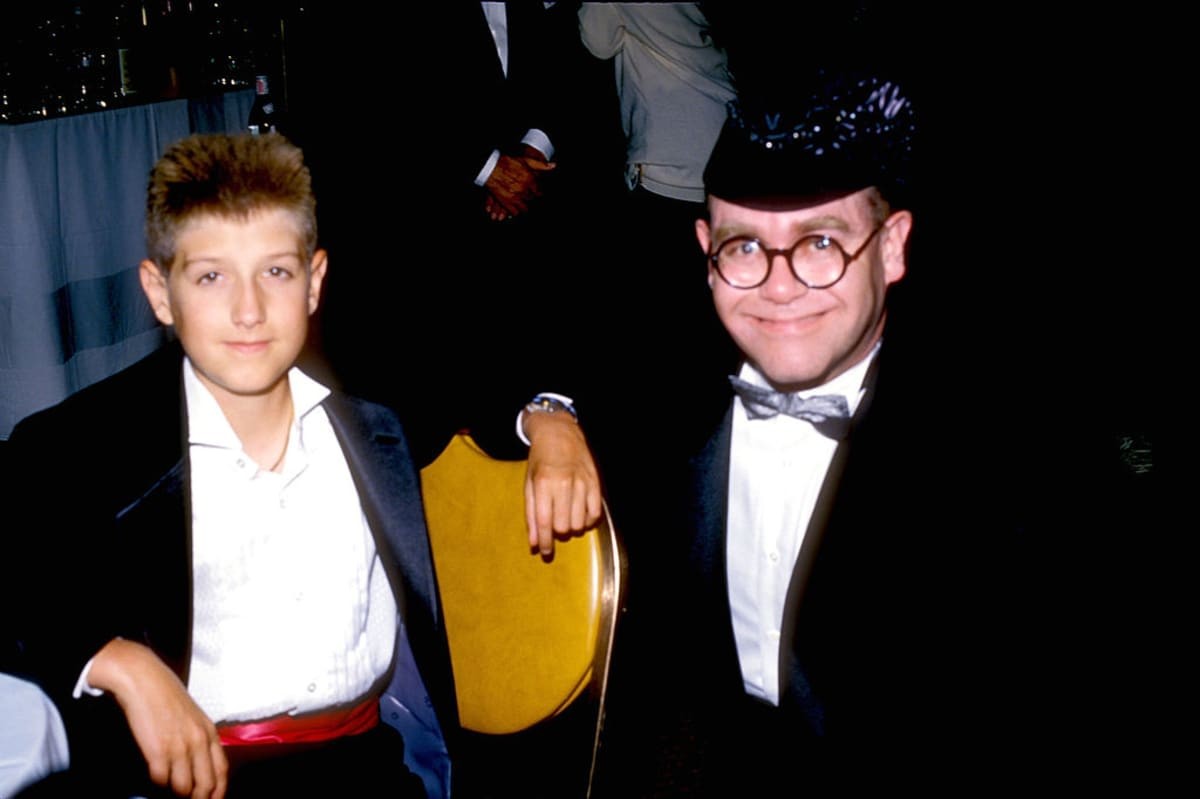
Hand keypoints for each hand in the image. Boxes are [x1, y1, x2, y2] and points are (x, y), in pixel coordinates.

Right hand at [88, 639, 227, 798]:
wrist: (145, 681)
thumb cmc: (167, 698)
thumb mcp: (194, 717)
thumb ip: (200, 740)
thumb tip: (199, 766)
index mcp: (210, 733)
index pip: (221, 772)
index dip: (218, 792)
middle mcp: (199, 742)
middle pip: (206, 785)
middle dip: (199, 798)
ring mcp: (179, 747)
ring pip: (183, 788)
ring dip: (176, 793)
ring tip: (170, 790)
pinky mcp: (158, 750)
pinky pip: (160, 780)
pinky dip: (158, 783)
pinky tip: (155, 775)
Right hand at [484, 152, 555, 219]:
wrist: (490, 167)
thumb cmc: (507, 162)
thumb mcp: (525, 160)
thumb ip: (540, 164)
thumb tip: (554, 166)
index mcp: (529, 179)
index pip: (538, 191)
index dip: (537, 192)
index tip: (536, 193)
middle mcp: (524, 189)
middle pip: (531, 199)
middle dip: (529, 198)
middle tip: (526, 197)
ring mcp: (515, 197)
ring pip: (524, 208)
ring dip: (523, 206)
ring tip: (521, 204)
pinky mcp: (507, 202)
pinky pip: (515, 212)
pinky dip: (515, 212)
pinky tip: (515, 208)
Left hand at [522, 411, 601, 555]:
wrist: (559, 432)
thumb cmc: (540, 460)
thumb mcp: (529, 484)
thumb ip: (531, 514)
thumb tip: (534, 543)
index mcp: (543, 483)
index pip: (544, 522)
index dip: (544, 542)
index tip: (544, 552)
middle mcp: (564, 483)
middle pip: (563, 526)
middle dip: (558, 533)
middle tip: (554, 527)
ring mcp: (582, 482)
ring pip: (580, 523)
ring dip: (572, 527)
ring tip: (566, 518)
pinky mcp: (595, 482)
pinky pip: (595, 514)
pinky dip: (587, 521)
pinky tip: (580, 515)